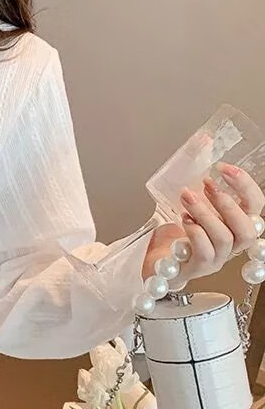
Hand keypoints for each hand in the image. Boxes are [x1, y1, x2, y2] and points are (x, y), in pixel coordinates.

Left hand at [141, 162, 264, 286]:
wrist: (153, 259)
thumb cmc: (176, 229)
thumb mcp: (191, 201)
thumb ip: (200, 177)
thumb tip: (204, 140)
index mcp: (235, 225)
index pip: (256, 206)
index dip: (245, 186)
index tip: (223, 167)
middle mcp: (232, 244)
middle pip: (247, 228)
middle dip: (227, 202)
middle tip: (205, 184)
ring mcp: (216, 259)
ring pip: (224, 238)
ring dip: (205, 213)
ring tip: (186, 197)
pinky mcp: (197, 268)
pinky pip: (205, 253)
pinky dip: (195, 232)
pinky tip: (183, 219)